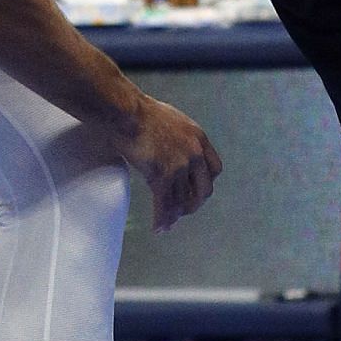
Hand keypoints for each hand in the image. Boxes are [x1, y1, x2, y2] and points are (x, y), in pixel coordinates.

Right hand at [110, 93, 222, 232]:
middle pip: (204, 190)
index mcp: (198, 137)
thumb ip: (177, 136)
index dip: (205, 183)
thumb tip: (168, 144)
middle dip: (193, 204)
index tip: (195, 190)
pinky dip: (162, 220)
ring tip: (167, 224)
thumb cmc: (139, 112)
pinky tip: (158, 228)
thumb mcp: (170, 119)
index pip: (214, 169)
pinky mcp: (162, 176)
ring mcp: (180, 166)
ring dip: (175, 215)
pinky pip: (165, 205)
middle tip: (182, 210)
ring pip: (181, 200)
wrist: (126, 111)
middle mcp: (194, 153)